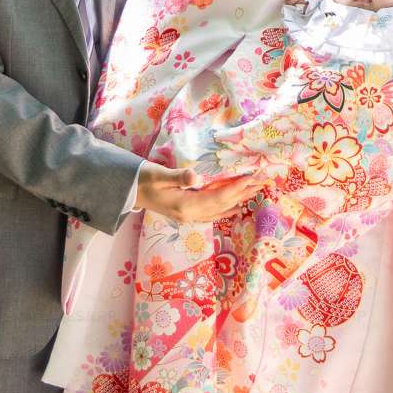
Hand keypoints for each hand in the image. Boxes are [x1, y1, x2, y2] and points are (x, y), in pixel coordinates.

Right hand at [135, 161, 264, 222]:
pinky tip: (236, 209)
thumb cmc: (144, 179)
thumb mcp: (159, 175)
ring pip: (220, 210)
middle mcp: (190, 215)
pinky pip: (212, 214)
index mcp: (185, 205)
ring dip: (238, 200)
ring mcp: (189, 217)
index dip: (235, 188)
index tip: (250, 178)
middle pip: (222, 204)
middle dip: (243, 193)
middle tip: (262, 183)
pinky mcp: (187, 214)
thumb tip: (195, 177)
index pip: (217, 197)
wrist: (130, 191)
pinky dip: (226, 210)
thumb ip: (178, 176)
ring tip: (255, 192)